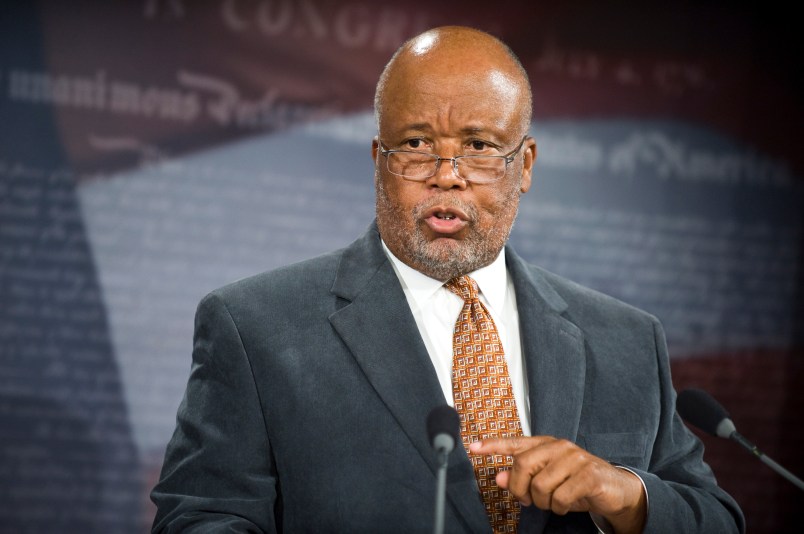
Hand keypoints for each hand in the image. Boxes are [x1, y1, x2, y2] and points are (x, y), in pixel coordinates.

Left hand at [469, 436, 645, 533]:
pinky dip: (559, 507)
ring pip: (540, 485)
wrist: (615, 489)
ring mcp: (575, 458)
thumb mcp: (547, 480)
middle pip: (522, 466)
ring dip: (543, 502)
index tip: (472, 448)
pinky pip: (560, 497)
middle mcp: (558, 446)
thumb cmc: (577, 483)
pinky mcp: (588, 474)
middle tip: (527, 500)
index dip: (492, 445)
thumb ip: (522, 477)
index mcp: (546, 444)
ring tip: (553, 502)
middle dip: (520, 489)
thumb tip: (498, 477)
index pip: (515, 443)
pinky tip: (566, 505)